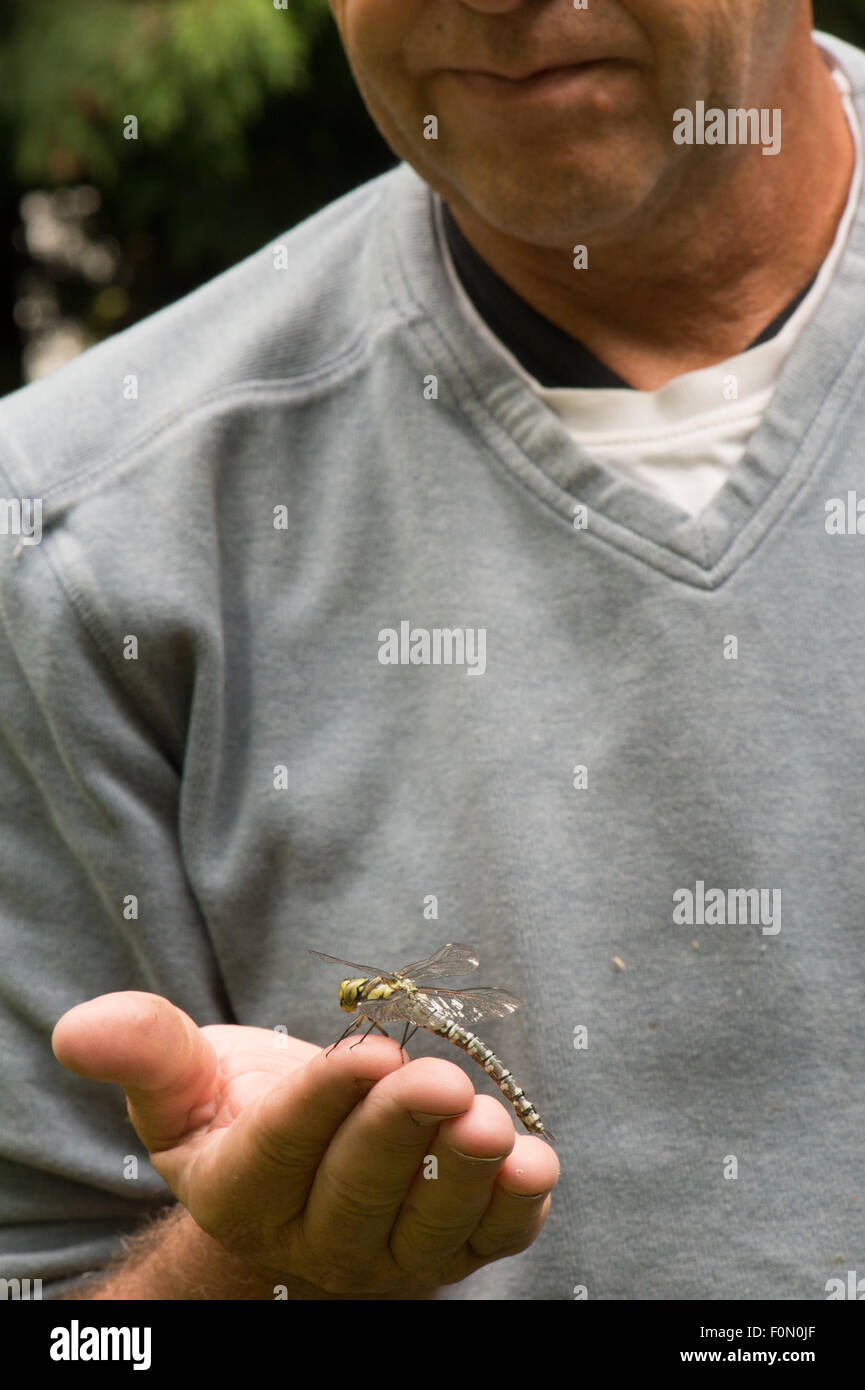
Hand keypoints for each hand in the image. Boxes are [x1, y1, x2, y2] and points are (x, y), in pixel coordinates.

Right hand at [52, 992, 558, 1296]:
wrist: (299, 1175)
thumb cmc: (242, 1112)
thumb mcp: (186, 1083)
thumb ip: (147, 1053)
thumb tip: (80, 1025)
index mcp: (243, 1189)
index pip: (284, 1149)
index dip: (327, 1102)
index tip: (367, 1051)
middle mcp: (315, 1237)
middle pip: (359, 1189)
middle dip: (401, 1132)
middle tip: (440, 1081)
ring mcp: (389, 1254)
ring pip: (427, 1225)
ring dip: (464, 1175)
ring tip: (491, 1124)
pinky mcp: (450, 1249)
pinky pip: (486, 1242)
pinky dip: (513, 1210)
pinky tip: (534, 1167)